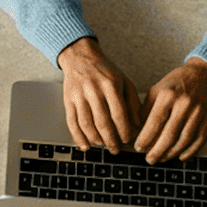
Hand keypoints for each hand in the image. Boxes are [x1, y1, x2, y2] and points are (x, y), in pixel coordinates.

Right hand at [56, 37, 141, 151]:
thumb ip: (133, 102)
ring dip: (96, 139)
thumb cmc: (105, 70)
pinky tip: (85, 146)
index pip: (118, 113)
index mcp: (110, 85)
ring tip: (103, 145)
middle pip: (102, 122)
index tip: (127, 140)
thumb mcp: (124, 81)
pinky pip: (72, 122)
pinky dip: (78, 137)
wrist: (80, 56)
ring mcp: (79, 96)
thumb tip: (137, 124)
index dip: (123, 130)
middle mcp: (94, 90)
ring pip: (86, 124)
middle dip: (111, 140)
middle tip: (115, 149)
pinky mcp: (68, 100)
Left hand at [135, 58, 206, 162]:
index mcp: (168, 95)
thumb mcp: (157, 89)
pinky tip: (180, 157)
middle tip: (149, 159)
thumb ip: (146, 109)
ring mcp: (198, 112)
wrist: (204, 74)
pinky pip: (199, 140)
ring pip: (184, 140)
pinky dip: (190, 152)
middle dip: (157, 151)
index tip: (138, 147)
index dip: (146, 138)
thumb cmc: (177, 83)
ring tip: (162, 158)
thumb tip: (138, 131)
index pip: (154, 121)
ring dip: (171, 153)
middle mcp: (184, 103)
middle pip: (169, 134)